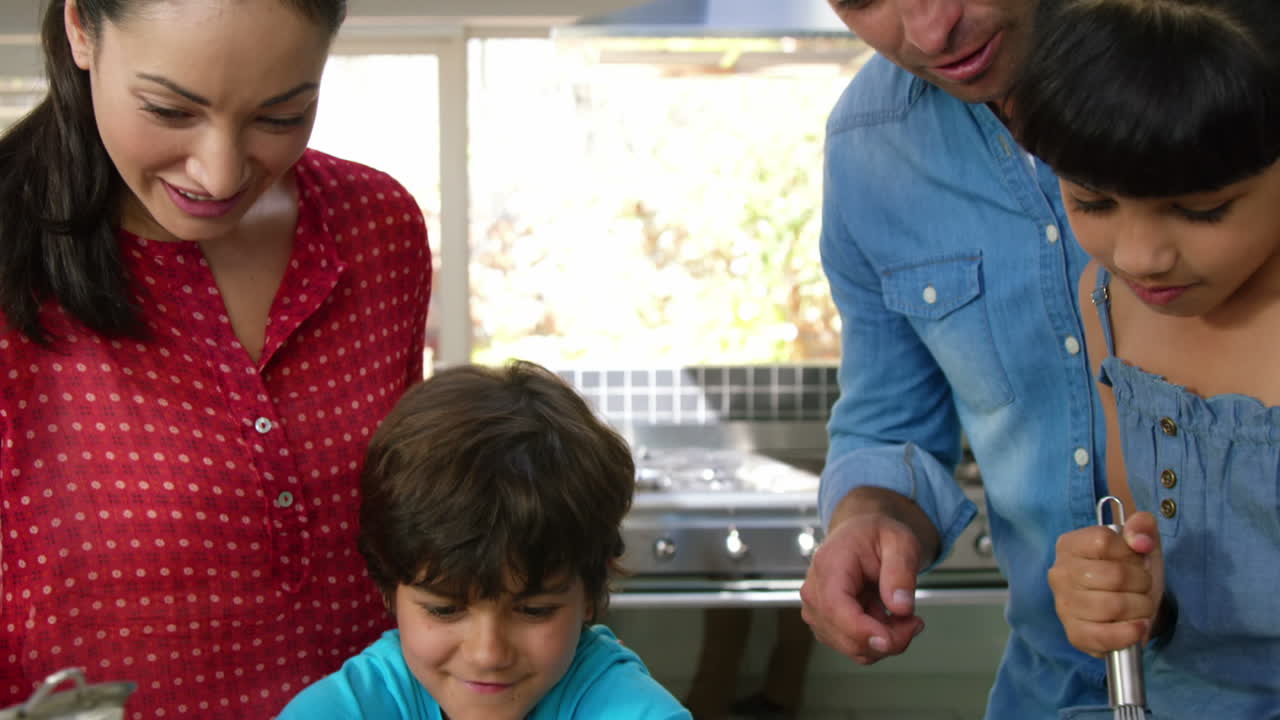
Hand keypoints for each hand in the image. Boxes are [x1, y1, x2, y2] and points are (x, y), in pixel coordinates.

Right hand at [800, 507, 927, 664]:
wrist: (860, 536)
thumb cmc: (876, 535)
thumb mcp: (900, 542)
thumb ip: (901, 571)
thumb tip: (901, 607)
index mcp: (829, 565)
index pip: (835, 608)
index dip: (863, 631)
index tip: (893, 639)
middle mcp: (814, 592)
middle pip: (846, 636)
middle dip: (888, 639)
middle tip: (915, 621)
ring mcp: (817, 611)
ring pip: (852, 648)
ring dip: (885, 641)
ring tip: (902, 614)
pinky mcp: (825, 625)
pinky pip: (854, 648)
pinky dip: (877, 642)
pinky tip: (887, 619)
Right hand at [1047, 511, 1163, 656]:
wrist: (1125, 607)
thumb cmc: (1129, 570)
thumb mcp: (1138, 541)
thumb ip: (1142, 526)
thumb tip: (1140, 542)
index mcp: (1070, 545)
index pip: (1103, 541)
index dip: (1130, 552)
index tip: (1134, 559)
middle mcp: (1060, 573)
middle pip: (1114, 575)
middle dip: (1142, 583)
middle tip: (1141, 586)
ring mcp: (1064, 605)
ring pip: (1114, 606)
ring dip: (1141, 608)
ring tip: (1140, 605)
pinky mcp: (1074, 633)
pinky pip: (1105, 636)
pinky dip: (1130, 632)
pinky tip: (1138, 626)